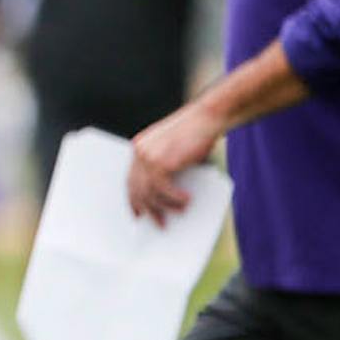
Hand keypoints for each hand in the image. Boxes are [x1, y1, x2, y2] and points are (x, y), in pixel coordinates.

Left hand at [126, 102, 225, 226]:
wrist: (207, 117)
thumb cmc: (196, 134)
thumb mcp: (175, 152)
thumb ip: (166, 169)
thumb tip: (164, 197)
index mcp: (140, 147)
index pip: (131, 179)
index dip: (134, 198)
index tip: (138, 213)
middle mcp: (140, 151)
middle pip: (138, 189)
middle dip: (148, 209)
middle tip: (159, 223)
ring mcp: (148, 156)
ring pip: (150, 193)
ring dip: (165, 207)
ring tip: (180, 212)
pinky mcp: (160, 162)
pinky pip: (163, 190)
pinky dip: (175, 199)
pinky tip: (187, 202)